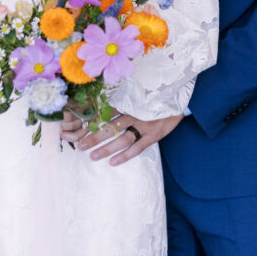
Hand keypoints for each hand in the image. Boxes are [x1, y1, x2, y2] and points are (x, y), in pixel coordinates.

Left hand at [60, 107, 183, 165]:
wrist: (179, 96)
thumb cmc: (154, 95)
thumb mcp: (139, 93)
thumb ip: (123, 98)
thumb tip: (102, 102)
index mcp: (128, 101)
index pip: (106, 111)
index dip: (92, 119)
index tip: (77, 127)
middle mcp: (135, 112)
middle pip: (110, 126)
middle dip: (94, 136)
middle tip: (79, 145)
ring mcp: (144, 124)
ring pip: (122, 138)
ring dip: (106, 148)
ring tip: (92, 156)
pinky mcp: (154, 134)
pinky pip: (137, 147)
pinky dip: (125, 156)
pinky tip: (113, 162)